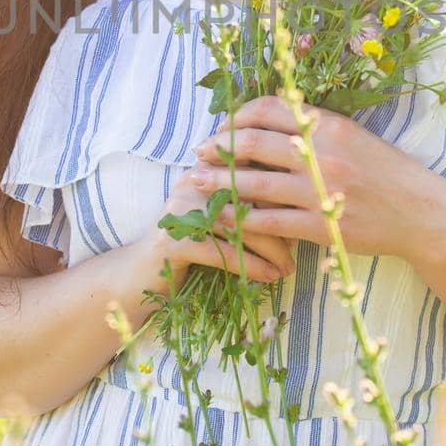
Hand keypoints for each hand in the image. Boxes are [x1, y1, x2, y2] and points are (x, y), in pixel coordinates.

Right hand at [149, 167, 295, 286]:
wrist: (137, 277)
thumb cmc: (190, 247)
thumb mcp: (218, 219)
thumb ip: (247, 202)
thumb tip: (298, 205)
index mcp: (207, 169)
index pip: (254, 168)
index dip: (284, 189)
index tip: (308, 212)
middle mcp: (193, 182)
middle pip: (249, 195)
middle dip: (282, 220)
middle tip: (305, 243)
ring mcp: (180, 211)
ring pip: (239, 224)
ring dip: (271, 248)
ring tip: (290, 267)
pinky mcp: (173, 242)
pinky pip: (223, 252)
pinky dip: (252, 265)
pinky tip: (270, 277)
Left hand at [191, 93, 445, 262]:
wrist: (422, 214)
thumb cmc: (386, 174)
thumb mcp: (354, 136)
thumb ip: (314, 126)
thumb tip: (268, 116)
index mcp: (329, 125)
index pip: (269, 109)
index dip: (237, 117)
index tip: (221, 127)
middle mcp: (322, 153)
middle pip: (253, 142)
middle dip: (218, 146)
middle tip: (198, 152)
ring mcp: (321, 191)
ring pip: (254, 182)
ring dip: (218, 181)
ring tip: (196, 181)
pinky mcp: (321, 226)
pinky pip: (269, 221)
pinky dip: (240, 219)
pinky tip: (222, 218)